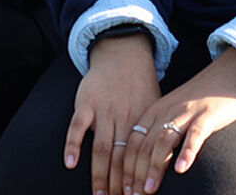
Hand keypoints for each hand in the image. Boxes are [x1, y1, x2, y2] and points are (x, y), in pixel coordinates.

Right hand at [63, 33, 159, 194]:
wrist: (123, 54)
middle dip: (119, 185)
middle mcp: (124, 118)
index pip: (139, 159)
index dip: (137, 180)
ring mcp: (104, 110)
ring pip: (102, 148)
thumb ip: (155, 133)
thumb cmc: (140, 86)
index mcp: (142, 122)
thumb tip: (165, 163)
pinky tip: (70, 163)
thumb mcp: (155, 108)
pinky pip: (77, 125)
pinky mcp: (86, 102)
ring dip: (100, 175)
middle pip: (120, 159)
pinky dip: (73, 144)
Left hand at [121, 50, 235, 194]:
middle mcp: (167, 111)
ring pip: (164, 141)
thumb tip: (145, 168)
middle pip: (145, 144)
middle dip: (135, 173)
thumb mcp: (174, 114)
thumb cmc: (199, 101)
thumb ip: (160, 135)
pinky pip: (195, 134)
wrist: (227, 74)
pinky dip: (187, 152)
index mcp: (155, 111)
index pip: (133, 142)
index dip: (126, 167)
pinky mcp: (208, 115)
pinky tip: (181, 170)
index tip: (122, 189)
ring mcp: (187, 112)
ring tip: (148, 190)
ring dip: (154, 167)